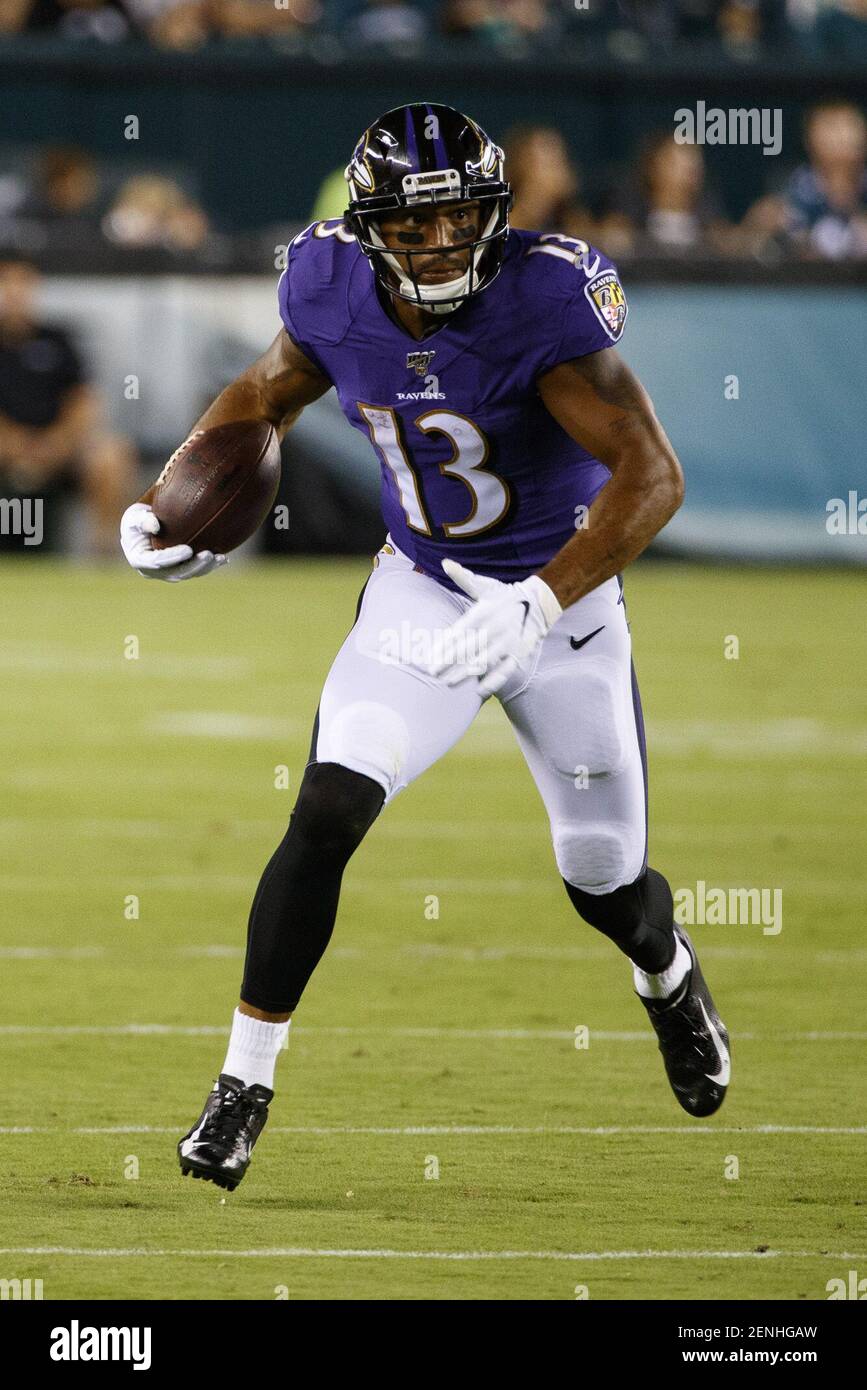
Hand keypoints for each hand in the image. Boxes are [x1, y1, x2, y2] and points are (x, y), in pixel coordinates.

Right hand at [120, 501, 226, 581]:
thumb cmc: (137, 520)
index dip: (173, 557)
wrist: (141, 528)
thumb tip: (155, 526)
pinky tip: (223, 559)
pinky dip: (209, 566)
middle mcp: (153, 572)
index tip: (188, 549)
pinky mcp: (178, 570)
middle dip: (194, 566)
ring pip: (188, 574)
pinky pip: (195, 570)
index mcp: (140, 560)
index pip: (157, 561)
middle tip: (209, 554)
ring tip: (221, 558)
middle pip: (176, 573)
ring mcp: (167, 573)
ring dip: (205, 567)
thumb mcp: (135, 516)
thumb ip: (143, 520)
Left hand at [427, 558, 561, 696]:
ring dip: (465, 673)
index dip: (444, 645)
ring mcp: (507, 642)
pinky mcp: (518, 653)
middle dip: (449, 662)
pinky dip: (493, 682)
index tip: (430, 657)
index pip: (459, 631)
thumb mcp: (484, 585)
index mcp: (484, 612)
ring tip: (449, 682)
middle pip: (468, 649)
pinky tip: (478, 691)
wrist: (538, 603)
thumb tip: (445, 563)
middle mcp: (495, 628)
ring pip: (484, 661)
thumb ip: (463, 577)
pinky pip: (505, 671)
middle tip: (432, 673)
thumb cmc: (505, 595)